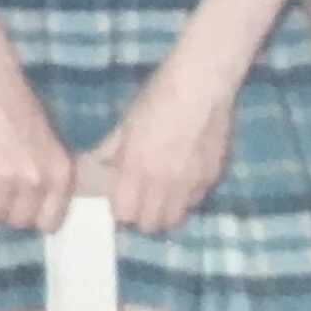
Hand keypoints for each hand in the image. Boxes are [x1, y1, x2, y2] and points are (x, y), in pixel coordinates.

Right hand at [0, 56, 76, 233]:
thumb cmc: (24, 109)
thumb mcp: (51, 143)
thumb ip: (49, 174)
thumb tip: (41, 205)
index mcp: (60, 172)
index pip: (50, 220)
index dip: (38, 220)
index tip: (30, 214)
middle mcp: (36, 180)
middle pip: (20, 222)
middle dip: (12, 214)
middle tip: (6, 199)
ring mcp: (6, 178)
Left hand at [100, 66, 238, 236]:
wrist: (203, 86)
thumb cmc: (157, 98)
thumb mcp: (125, 124)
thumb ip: (111, 152)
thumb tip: (96, 167)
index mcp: (136, 171)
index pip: (124, 214)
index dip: (120, 208)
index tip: (121, 197)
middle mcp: (164, 184)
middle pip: (151, 224)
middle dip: (142, 216)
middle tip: (141, 199)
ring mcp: (192, 183)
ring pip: (176, 218)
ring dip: (166, 211)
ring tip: (162, 194)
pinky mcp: (214, 176)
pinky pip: (196, 201)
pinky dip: (187, 198)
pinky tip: (183, 180)